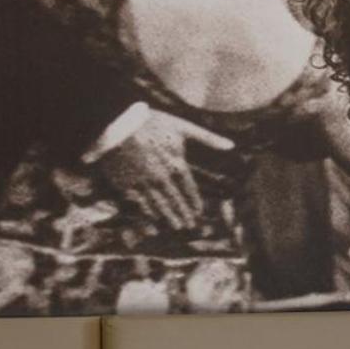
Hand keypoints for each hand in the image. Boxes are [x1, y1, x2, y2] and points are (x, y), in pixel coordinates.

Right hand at [98, 109, 233, 231]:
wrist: (117, 122)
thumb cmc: (151, 122)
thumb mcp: (183, 127)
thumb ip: (208, 138)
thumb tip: (232, 145)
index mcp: (177, 165)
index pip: (189, 189)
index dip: (194, 202)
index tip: (199, 212)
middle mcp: (162, 178)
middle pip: (176, 201)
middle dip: (184, 214)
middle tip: (190, 225)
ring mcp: (143, 182)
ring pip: (159, 204)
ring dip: (169, 217)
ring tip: (176, 226)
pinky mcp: (125, 183)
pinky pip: (138, 202)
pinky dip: (147, 211)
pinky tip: (153, 217)